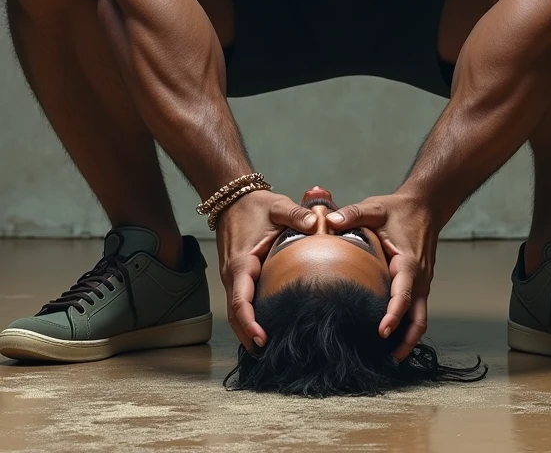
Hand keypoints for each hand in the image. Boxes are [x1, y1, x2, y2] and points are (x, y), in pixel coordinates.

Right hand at [215, 189, 317, 350]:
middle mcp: (232, 274)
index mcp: (241, 262)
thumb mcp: (277, 206)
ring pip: (235, 311)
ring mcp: (232, 277)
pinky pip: (239, 302)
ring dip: (246, 330)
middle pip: (235, 315)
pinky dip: (247, 318)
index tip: (262, 339)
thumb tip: (315, 223)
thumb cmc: (255, 204)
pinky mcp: (236, 276)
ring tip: (266, 349)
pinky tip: (262, 328)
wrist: (232, 198)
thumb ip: (296, 214)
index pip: (241, 301)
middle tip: (268, 355)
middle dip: (247, 336)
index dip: (249, 323)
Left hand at [326, 191, 438, 360]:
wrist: (425, 206)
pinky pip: (417, 311)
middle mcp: (419, 277)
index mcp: (409, 263)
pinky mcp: (419, 284)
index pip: (404, 295)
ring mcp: (422, 283)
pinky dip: (407, 326)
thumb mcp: (376, 207)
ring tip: (389, 357)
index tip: (382, 332)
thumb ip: (353, 213)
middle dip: (405, 341)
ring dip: (408, 339)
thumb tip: (328, 221)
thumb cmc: (399, 210)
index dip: (394, 315)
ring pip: (420, 319)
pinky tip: (392, 336)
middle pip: (418, 319)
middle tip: (386, 359)